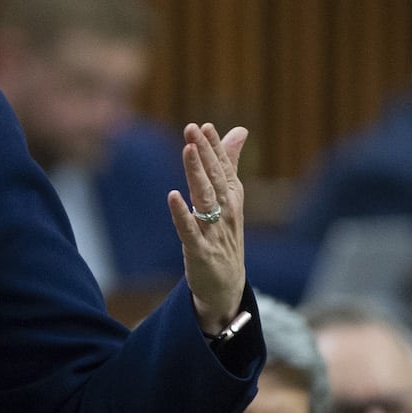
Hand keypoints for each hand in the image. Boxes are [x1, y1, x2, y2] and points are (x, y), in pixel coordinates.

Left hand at [167, 122, 247, 333]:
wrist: (227, 286)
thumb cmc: (225, 237)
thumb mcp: (231, 199)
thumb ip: (230, 163)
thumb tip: (239, 130)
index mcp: (232, 198)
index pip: (224, 168)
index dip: (214, 147)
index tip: (204, 126)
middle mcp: (226, 213)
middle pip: (215, 179)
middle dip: (205, 153)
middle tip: (192, 129)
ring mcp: (214, 233)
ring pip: (205, 199)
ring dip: (197, 174)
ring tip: (188, 151)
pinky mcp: (200, 252)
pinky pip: (189, 230)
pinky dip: (182, 214)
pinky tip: (173, 195)